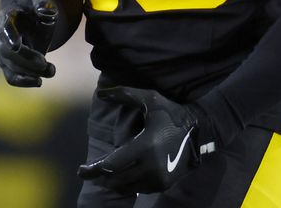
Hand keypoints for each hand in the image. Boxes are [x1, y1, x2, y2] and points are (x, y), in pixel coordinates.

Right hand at [0, 0, 57, 86]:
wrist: (28, 18)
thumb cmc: (34, 10)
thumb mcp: (41, 2)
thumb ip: (43, 5)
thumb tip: (45, 10)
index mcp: (6, 16)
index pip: (5, 27)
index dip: (9, 36)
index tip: (16, 46)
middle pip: (7, 52)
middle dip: (27, 59)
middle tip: (45, 63)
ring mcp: (0, 52)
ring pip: (10, 67)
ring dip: (30, 72)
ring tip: (51, 70)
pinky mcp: (7, 65)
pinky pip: (11, 77)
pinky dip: (24, 82)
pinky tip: (39, 82)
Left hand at [77, 87, 213, 193]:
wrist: (200, 129)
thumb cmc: (171, 112)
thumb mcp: (149, 98)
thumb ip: (124, 94)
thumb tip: (101, 92)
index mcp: (145, 146)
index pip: (112, 165)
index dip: (93, 170)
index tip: (81, 171)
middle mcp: (151, 166)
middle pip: (116, 180)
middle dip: (101, 177)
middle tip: (90, 172)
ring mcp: (159, 178)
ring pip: (126, 187)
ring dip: (113, 182)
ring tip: (105, 174)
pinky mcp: (164, 184)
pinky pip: (139, 189)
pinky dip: (128, 184)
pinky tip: (123, 175)